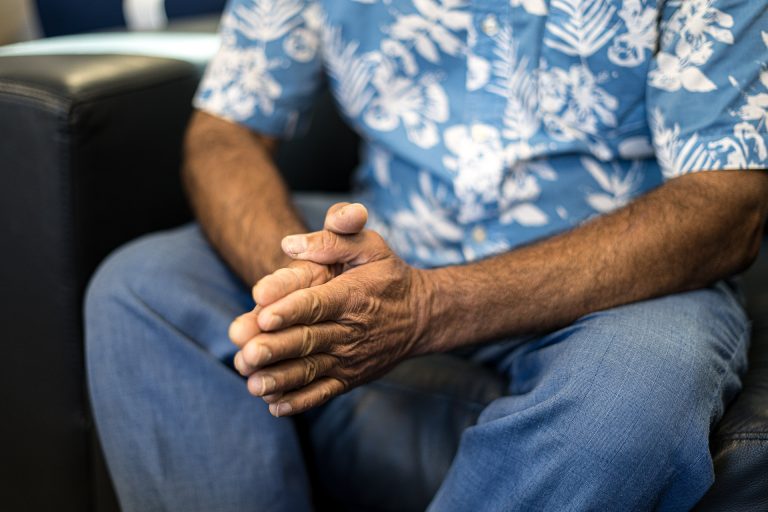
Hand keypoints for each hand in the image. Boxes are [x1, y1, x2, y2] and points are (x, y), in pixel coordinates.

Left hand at [232, 214, 433, 416]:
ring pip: (312, 370)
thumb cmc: (388, 275)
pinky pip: (324, 391)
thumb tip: (289, 244)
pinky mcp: (350, 377)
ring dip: (281, 379)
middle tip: (248, 353)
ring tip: (253, 384)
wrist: (422, 316)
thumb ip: (333, 239)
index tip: (264, 315)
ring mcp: (351, 358)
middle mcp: (352, 330)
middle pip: (309, 340)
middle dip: (277, 348)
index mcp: (353, 295)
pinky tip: (275, 405)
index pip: (318, 304)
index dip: (291, 309)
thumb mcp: (370, 246)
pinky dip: (300, 401)